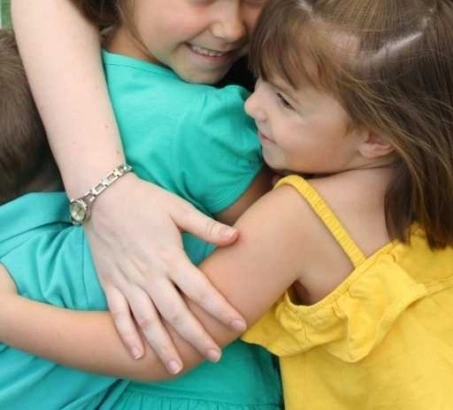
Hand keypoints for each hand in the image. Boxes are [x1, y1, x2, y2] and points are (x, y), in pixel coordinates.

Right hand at [86, 174, 242, 371]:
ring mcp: (128, 282)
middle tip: (214, 356)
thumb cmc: (146, 200)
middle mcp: (150, 276)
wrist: (103, 196)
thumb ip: (207, 227)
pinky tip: (138, 354)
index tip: (239, 324)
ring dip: (163, 346)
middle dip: (197, 337)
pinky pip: (119, 316)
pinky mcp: (110, 284)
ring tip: (177, 367)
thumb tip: (238, 235)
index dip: (221, 309)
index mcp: (170, 258)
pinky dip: (127, 336)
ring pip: (148, 322)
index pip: (201, 290)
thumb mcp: (179, 208)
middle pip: (177, 314)